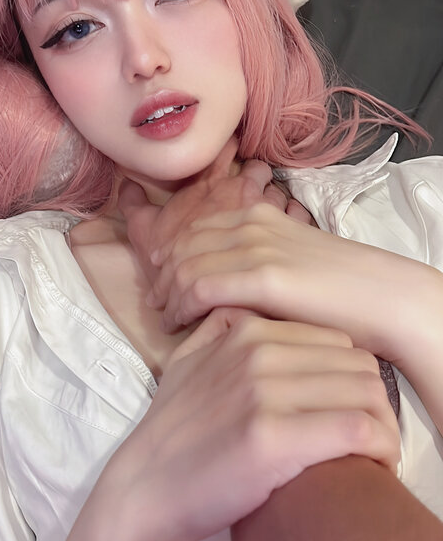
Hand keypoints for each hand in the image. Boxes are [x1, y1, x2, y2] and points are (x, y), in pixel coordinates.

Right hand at [101, 315, 399, 540]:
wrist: (142, 491)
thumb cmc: (172, 435)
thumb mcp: (186, 361)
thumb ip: (218, 327)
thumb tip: (245, 310)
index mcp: (244, 329)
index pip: (336, 340)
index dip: (350, 378)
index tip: (349, 411)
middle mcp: (256, 351)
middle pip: (358, 364)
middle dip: (374, 402)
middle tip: (370, 438)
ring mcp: (262, 391)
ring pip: (366, 392)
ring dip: (383, 427)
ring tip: (376, 454)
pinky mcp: (272, 436)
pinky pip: (357, 428)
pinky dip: (379, 447)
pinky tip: (374, 464)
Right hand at [117, 136, 313, 289]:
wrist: (196, 292)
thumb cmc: (170, 260)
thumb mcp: (144, 230)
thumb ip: (134, 203)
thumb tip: (125, 183)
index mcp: (212, 184)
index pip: (228, 148)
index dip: (231, 146)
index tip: (232, 149)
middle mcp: (242, 190)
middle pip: (260, 169)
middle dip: (260, 178)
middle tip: (254, 193)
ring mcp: (267, 211)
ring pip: (281, 194)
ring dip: (277, 203)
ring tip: (271, 220)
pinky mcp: (287, 235)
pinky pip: (300, 217)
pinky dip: (296, 223)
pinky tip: (288, 235)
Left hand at [148, 200, 436, 372]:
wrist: (382, 299)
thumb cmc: (337, 292)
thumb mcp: (287, 262)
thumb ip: (252, 263)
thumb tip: (217, 283)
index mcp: (255, 216)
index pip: (190, 230)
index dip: (168, 258)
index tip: (162, 287)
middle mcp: (249, 224)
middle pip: (180, 245)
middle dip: (162, 277)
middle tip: (158, 307)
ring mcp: (255, 247)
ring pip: (182, 265)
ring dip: (168, 295)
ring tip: (167, 320)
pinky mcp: (261, 276)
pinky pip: (198, 285)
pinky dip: (181, 306)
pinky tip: (181, 324)